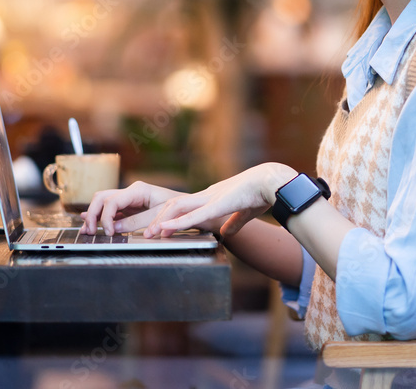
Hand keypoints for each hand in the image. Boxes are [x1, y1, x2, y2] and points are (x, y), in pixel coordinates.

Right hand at [80, 181, 181, 235]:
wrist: (190, 209)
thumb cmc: (179, 209)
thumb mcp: (159, 216)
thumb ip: (136, 222)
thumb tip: (115, 228)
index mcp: (138, 190)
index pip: (112, 201)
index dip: (106, 217)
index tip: (109, 232)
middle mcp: (131, 192)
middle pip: (102, 198)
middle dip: (93, 214)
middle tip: (90, 231)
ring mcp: (129, 199)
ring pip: (103, 203)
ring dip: (94, 215)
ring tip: (87, 230)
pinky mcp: (130, 208)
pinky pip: (110, 211)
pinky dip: (101, 217)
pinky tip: (91, 223)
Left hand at [144, 162, 295, 237]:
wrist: (272, 182)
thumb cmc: (262, 194)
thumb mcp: (244, 213)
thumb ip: (233, 222)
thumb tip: (226, 232)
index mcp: (212, 198)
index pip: (183, 207)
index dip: (168, 217)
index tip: (156, 229)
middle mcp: (206, 196)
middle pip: (173, 205)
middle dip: (156, 218)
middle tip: (143, 233)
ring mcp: (210, 198)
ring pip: (177, 207)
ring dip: (161, 221)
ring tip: (147, 234)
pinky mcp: (218, 204)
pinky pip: (193, 214)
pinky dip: (177, 222)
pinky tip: (165, 229)